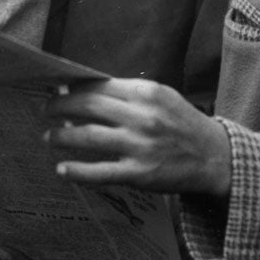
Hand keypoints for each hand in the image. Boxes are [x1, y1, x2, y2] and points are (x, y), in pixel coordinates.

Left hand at [44, 79, 232, 197]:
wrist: (215, 157)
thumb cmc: (183, 125)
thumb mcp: (161, 98)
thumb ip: (128, 94)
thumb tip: (85, 91)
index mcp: (146, 94)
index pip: (98, 86)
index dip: (72, 88)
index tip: (57, 91)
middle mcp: (142, 117)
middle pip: (88, 106)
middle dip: (59, 107)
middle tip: (45, 110)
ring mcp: (140, 146)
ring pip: (88, 136)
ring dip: (61, 136)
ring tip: (49, 137)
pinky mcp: (139, 174)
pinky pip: (100, 172)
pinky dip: (77, 171)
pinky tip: (62, 169)